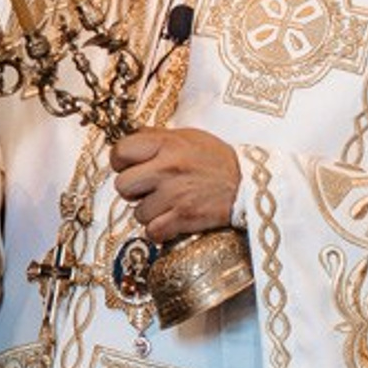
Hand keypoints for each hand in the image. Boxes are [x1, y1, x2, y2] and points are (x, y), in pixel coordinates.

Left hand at [112, 128, 239, 243]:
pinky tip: (170, 220)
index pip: (120, 152)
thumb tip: (131, 138)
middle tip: (147, 189)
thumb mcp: (188, 136)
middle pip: (122, 186)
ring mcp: (174, 194)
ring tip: (166, 204)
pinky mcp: (183, 217)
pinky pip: (152, 231)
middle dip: (132, 190)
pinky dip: (159, 230)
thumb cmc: (216, 159)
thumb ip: (157, 137)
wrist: (247, 184)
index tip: (129, 166)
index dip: (121, 162)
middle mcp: (167, 168)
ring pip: (137, 212)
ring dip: (149, 212)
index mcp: (167, 144)